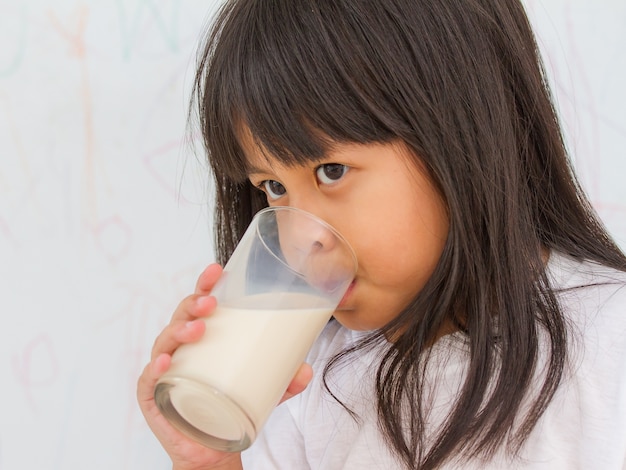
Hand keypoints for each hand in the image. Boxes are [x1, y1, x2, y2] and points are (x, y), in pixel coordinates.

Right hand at [137, 264, 312, 469]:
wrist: (211, 447)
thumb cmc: (230, 406)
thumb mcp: (263, 390)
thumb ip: (284, 379)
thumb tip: (306, 370)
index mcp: (203, 337)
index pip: (200, 304)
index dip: (205, 285)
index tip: (217, 270)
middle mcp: (180, 348)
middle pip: (181, 316)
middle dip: (194, 304)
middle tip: (211, 303)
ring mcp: (164, 369)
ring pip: (165, 341)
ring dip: (179, 330)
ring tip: (198, 330)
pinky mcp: (153, 394)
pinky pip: (149, 378)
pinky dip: (155, 367)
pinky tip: (165, 362)